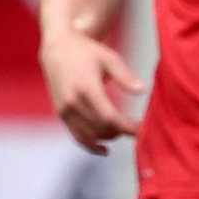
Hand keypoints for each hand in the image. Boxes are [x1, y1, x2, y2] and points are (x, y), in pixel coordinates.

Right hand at [40, 32, 142, 153]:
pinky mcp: (62, 115)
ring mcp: (65, 111)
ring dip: (108, 137)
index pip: (109, 117)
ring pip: (90, 136)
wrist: (57, 49)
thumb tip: (141, 91)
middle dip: (120, 132)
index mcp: (86, 88)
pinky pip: (77, 137)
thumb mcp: (109, 58)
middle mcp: (73, 103)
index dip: (126, 127)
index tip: (140, 129)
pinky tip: (105, 149)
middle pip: (101, 129)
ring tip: (121, 131)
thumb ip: (125, 76)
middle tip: (135, 128)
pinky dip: (91, 145)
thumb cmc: (85, 51)